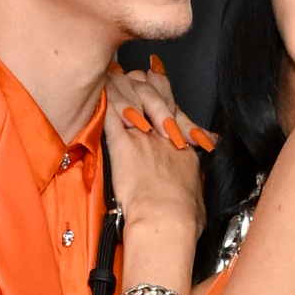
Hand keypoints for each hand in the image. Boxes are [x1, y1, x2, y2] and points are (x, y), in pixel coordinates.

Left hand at [102, 59, 209, 246]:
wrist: (168, 221)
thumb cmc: (184, 219)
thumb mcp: (197, 200)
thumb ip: (191, 188)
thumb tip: (191, 194)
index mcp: (183, 147)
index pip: (174, 107)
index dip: (164, 91)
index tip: (157, 79)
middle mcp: (164, 136)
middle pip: (154, 92)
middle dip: (143, 80)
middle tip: (134, 73)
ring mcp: (143, 137)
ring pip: (132, 95)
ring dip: (121, 87)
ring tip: (113, 79)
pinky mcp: (122, 145)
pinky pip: (110, 112)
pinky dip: (104, 99)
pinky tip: (97, 92)